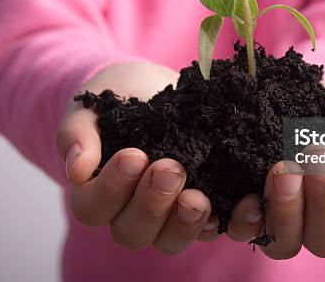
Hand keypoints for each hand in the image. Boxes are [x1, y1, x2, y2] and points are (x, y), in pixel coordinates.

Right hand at [56, 62, 217, 254]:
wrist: (152, 85)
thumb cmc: (117, 97)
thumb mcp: (91, 106)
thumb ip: (78, 134)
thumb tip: (77, 169)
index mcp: (98, 192)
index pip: (94, 208)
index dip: (111, 190)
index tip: (133, 155)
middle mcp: (132, 211)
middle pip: (133, 232)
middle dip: (152, 205)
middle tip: (170, 170)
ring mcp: (170, 214)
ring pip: (172, 239)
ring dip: (187, 222)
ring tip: (200, 197)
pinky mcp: (207, 204)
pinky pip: (217, 226)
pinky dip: (232, 220)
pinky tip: (247, 203)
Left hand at [225, 82, 324, 258]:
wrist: (292, 93)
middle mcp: (322, 225)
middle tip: (319, 153)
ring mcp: (286, 224)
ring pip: (288, 243)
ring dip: (288, 207)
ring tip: (285, 166)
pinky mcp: (251, 215)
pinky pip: (247, 233)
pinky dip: (247, 219)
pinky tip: (249, 195)